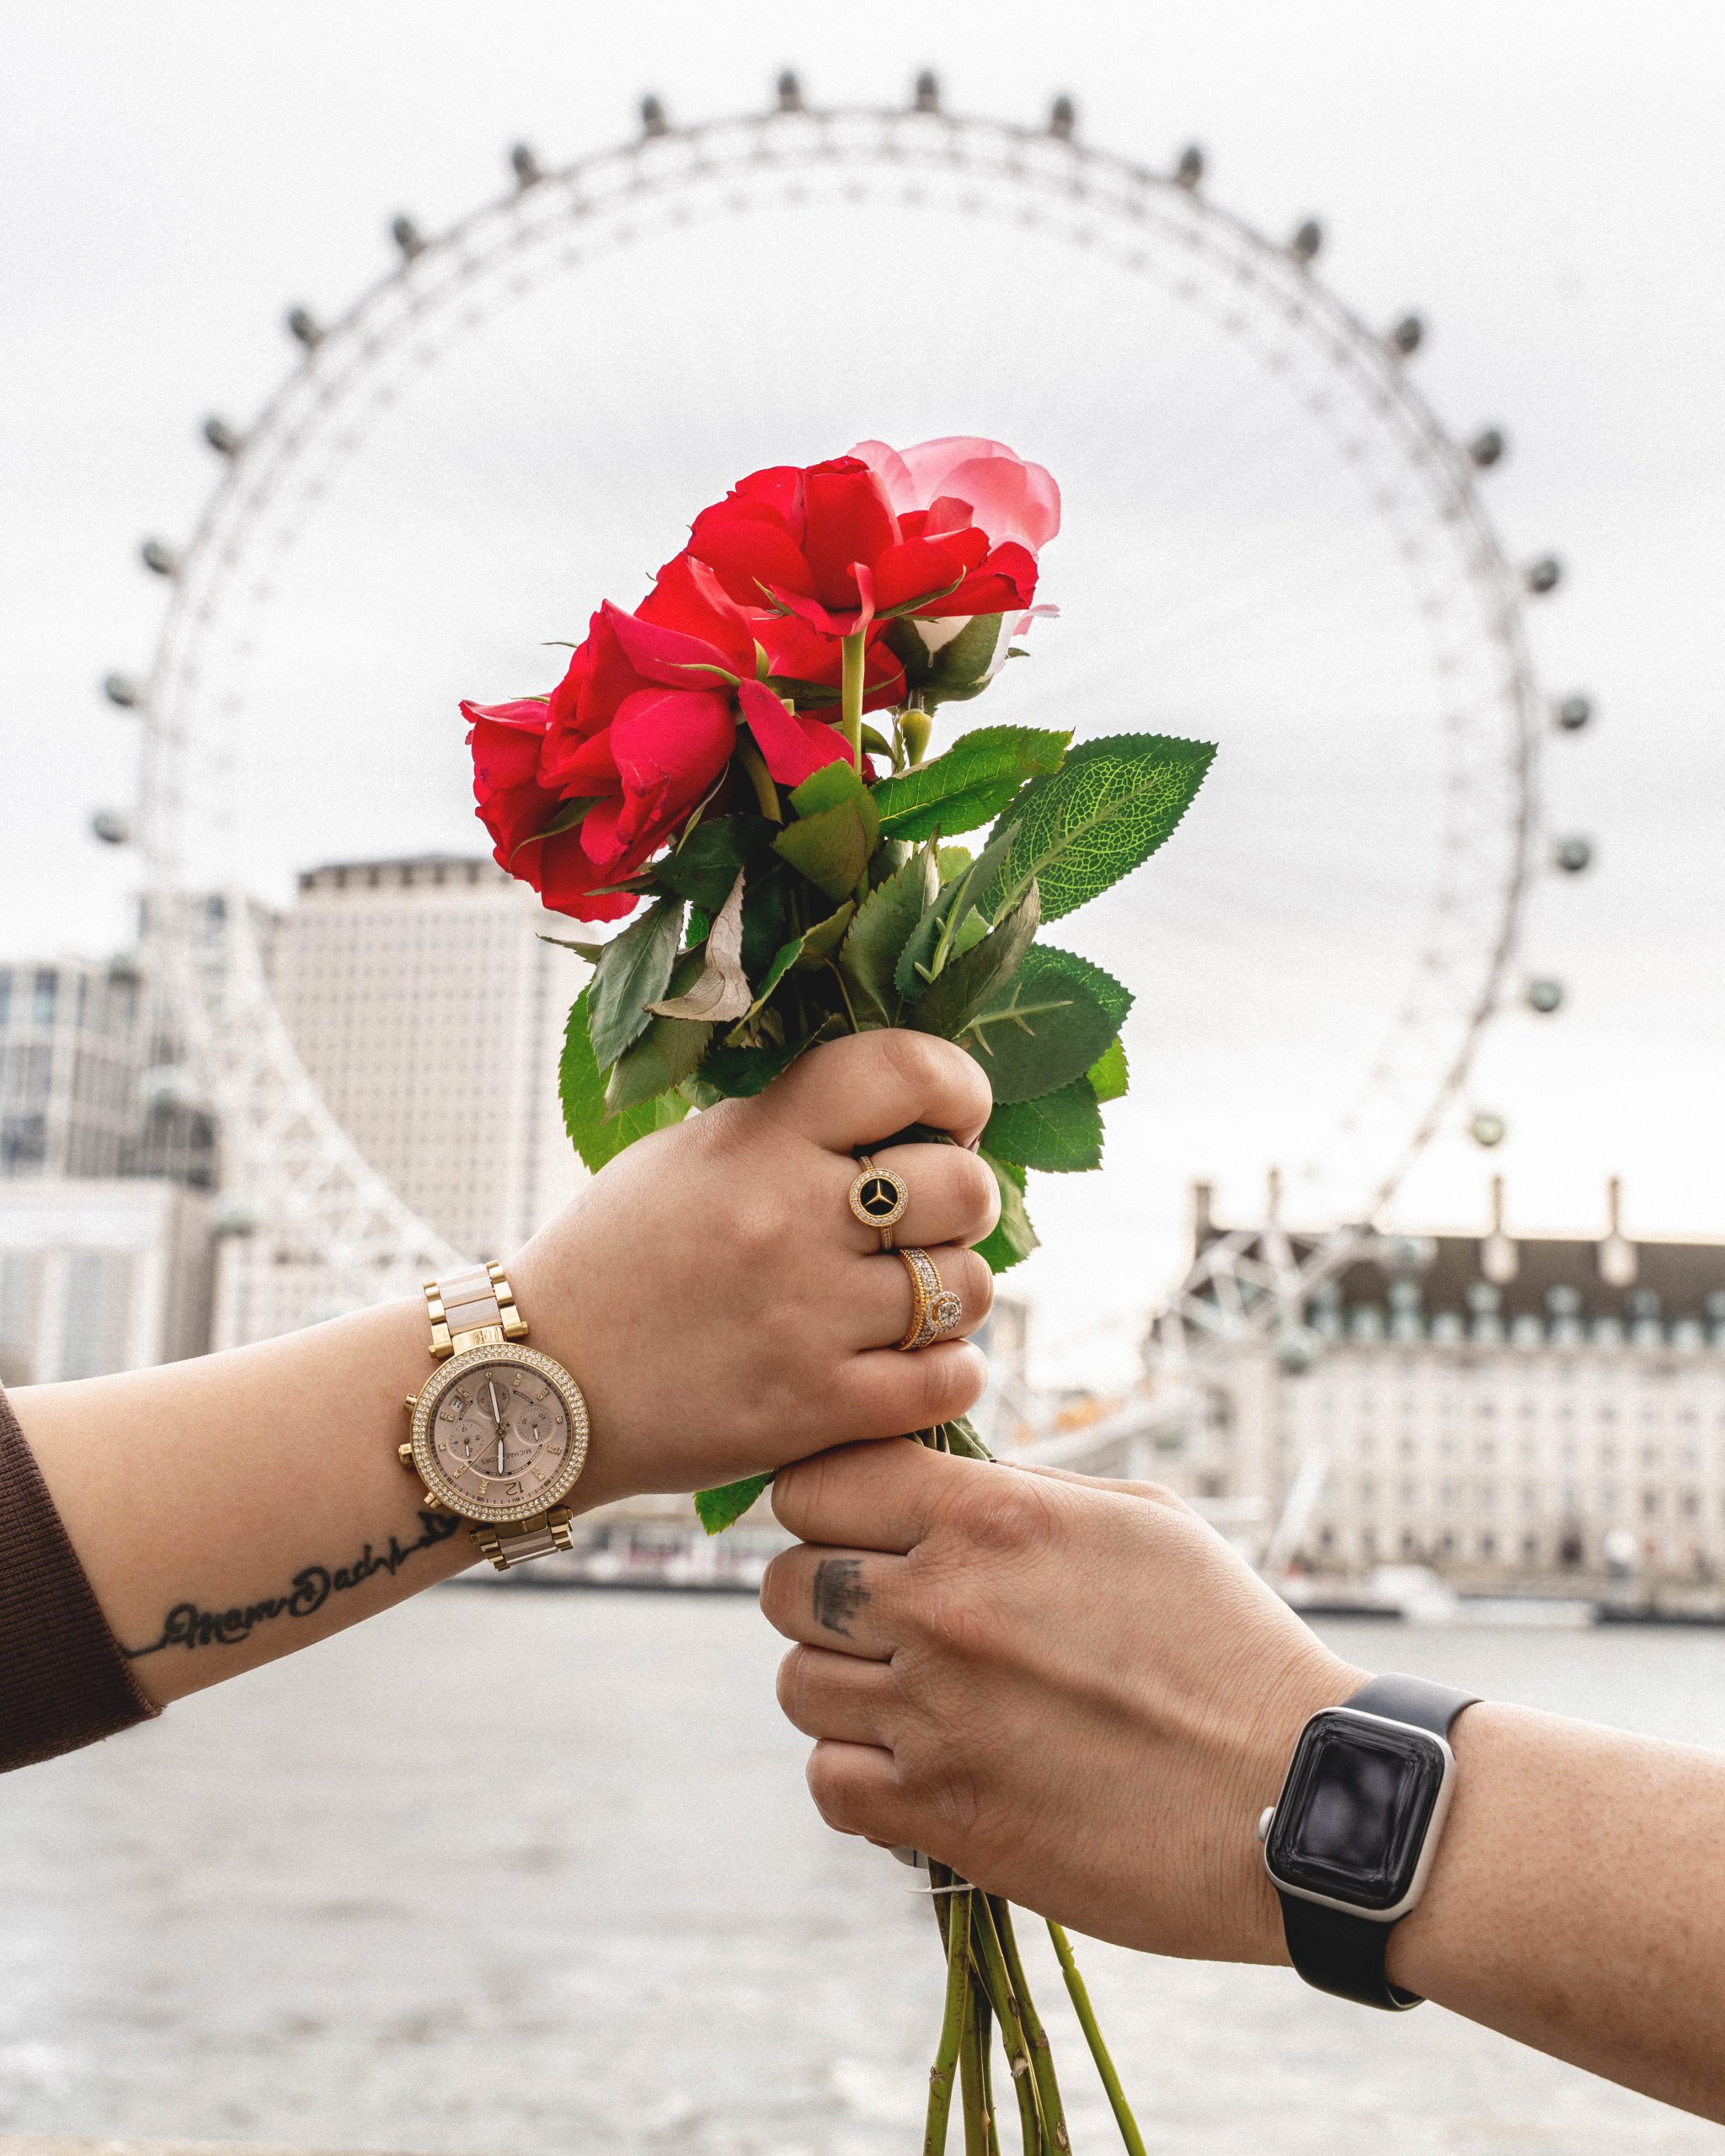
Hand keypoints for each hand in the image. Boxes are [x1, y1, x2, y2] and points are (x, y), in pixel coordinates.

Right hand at [508, 1032, 1000, 1510]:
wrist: (537, 1382)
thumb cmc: (618, 1257)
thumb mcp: (689, 1154)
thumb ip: (791, 1126)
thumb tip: (908, 1115)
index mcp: (758, 1139)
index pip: (904, 1070)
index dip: (956, 1087)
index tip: (953, 1118)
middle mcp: (790, 1219)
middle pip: (963, 1188)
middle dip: (963, 1202)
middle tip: (928, 1222)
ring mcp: (807, 1317)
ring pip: (968, 1287)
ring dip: (953, 1293)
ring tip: (907, 1299)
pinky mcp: (814, 1407)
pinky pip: (948, 1379)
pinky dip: (947, 1369)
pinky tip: (912, 1362)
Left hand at [761, 1441, 1362, 1963]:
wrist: (1300, 1793)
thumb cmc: (1229, 1640)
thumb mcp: (1138, 1519)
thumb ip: (1021, 1488)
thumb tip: (939, 1472)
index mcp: (990, 1519)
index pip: (818, 1482)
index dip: (827, 1499)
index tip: (857, 1522)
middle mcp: (944, 1608)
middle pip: (788, 1583)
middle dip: (823, 1592)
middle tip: (879, 1614)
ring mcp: (936, 1718)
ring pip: (796, 1684)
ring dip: (838, 1685)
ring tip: (904, 1693)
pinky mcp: (945, 1818)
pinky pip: (829, 1782)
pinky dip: (857, 1774)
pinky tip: (916, 1763)